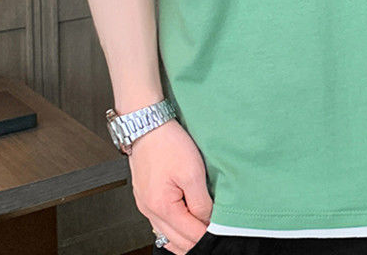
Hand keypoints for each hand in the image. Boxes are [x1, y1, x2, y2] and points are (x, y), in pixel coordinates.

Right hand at [130, 118, 211, 254]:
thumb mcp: (193, 172)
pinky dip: (173, 229)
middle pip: (177, 242)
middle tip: (214, 232)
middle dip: (197, 240)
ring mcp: (145, 206)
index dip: (208, 235)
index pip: (190, 235)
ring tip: (202, 229)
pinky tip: (184, 223)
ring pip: (167, 236)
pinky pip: (159, 225)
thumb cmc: (167, 143)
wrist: (146, 125)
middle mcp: (150, 211)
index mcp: (162, 207)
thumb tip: (207, 220)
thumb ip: (201, 202)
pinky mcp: (144, 198)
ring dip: (185, 237)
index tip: (221, 231)